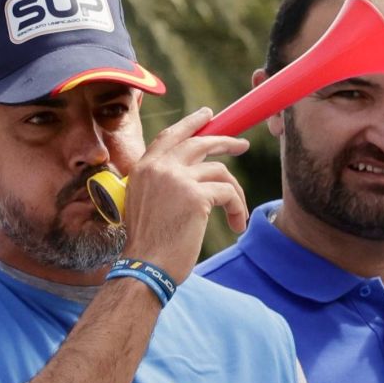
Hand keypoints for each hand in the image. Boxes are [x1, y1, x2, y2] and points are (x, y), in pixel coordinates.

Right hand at [117, 106, 250, 281]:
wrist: (145, 266)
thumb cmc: (146, 244)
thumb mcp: (143, 203)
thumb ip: (160, 183)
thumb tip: (191, 172)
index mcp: (143, 168)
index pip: (171, 136)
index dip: (192, 124)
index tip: (208, 116)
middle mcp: (159, 168)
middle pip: (199, 142)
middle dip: (224, 141)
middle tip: (241, 145)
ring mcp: (178, 179)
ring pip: (220, 172)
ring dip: (235, 192)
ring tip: (238, 211)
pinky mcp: (197, 196)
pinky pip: (229, 193)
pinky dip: (237, 208)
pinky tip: (236, 225)